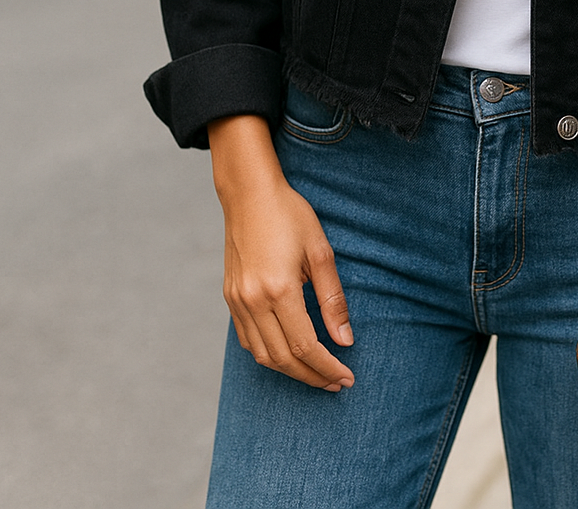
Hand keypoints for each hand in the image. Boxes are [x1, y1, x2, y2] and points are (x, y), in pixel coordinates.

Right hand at [208, 114, 354, 391]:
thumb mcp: (320, 252)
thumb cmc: (290, 215)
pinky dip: (268, 355)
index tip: (347, 377)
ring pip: (262, 355)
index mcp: (278, 290)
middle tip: (337, 382)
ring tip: (317, 374)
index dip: (327, 367)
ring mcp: (237, 301)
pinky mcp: (230, 297)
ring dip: (290, 371)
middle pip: (283, 358)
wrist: (249, 194)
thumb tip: (345, 340)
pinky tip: (288, 355)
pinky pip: (247, 340)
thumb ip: (333, 299)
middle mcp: (253, 301)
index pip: (305, 346)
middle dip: (312, 376)